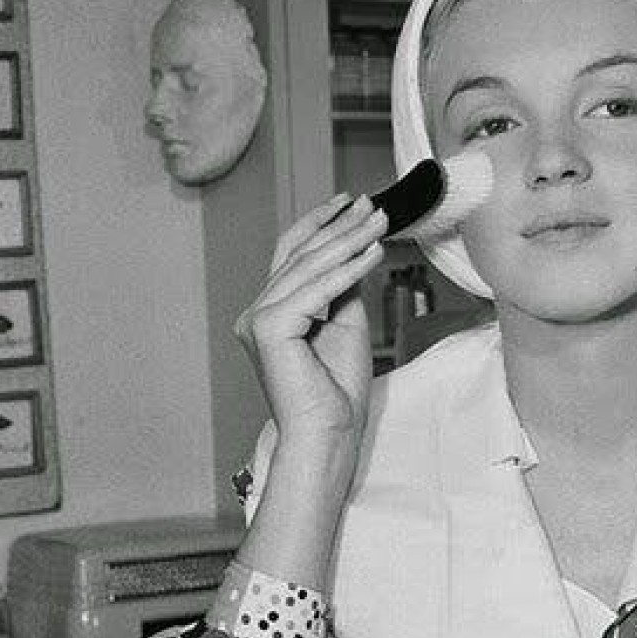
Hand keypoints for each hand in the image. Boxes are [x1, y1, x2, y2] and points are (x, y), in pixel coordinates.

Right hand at [234, 193, 386, 451]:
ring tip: (380, 222)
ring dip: (348, 240)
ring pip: (308, 267)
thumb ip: (342, 288)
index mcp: (270, 313)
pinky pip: (316, 290)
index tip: (349, 204)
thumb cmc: (336, 392)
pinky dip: (347, 269)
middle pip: (300, 255)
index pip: (292, 256)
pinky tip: (373, 253)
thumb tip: (356, 250)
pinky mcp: (267, 328)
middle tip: (372, 205)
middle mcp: (256, 312)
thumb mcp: (345, 325)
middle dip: (339, 226)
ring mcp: (257, 319)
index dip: (319, 225)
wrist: (329, 433)